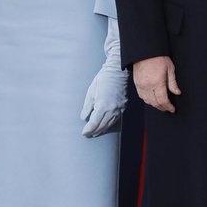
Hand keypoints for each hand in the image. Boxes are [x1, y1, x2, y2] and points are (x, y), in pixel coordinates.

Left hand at [81, 17, 128, 135]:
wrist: (118, 71)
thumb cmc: (103, 79)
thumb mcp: (91, 91)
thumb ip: (87, 106)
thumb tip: (83, 117)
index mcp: (103, 105)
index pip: (94, 122)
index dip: (88, 129)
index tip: (84, 133)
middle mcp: (112, 109)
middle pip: (102, 125)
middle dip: (94, 131)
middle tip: (87, 135)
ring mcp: (119, 108)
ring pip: (109, 124)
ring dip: (102, 129)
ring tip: (95, 133)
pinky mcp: (123, 107)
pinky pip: (115, 119)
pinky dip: (109, 124)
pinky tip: (105, 125)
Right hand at [133, 56, 180, 112]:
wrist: (145, 51)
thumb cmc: (158, 58)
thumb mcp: (170, 68)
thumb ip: (173, 83)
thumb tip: (177, 93)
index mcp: (157, 82)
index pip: (163, 100)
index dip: (168, 107)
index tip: (172, 109)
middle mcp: (148, 86)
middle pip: (155, 103)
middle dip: (162, 108)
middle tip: (168, 108)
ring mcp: (141, 85)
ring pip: (147, 101)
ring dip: (155, 105)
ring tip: (161, 105)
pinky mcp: (136, 84)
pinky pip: (141, 96)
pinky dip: (147, 100)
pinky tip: (152, 99)